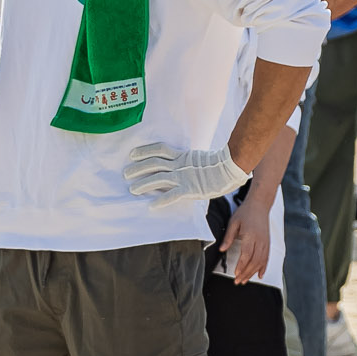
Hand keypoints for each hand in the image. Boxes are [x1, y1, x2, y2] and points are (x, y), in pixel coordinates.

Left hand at [122, 143, 249, 203]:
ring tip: (132, 189)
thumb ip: (186, 161)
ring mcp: (183, 176)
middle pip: (153, 164)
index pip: (159, 150)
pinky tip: (150, 205)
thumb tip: (179, 162)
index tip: (132, 154)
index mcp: (182, 155)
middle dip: (137, 168)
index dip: (144, 151)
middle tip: (125, 173)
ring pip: (158, 179)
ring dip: (143, 184)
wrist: (231, 167)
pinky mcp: (189, 189)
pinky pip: (172, 195)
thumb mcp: (198, 157)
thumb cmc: (218, 164)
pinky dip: (160, 200)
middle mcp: (179, 165)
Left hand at [217, 194, 270, 283]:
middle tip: (238, 281)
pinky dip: (264, 267)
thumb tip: (221, 249)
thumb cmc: (245, 213)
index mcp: (250, 235)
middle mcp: (260, 240)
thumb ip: (228, 237)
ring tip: (244, 280)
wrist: (260, 205)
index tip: (236, 274)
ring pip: (261, 261)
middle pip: (254, 261)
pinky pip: (267, 258)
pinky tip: (260, 275)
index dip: (242, 265)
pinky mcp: (268, 243)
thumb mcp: (233, 222)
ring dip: (253, 273)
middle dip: (246, 273)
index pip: (247, 254)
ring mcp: (265, 242)